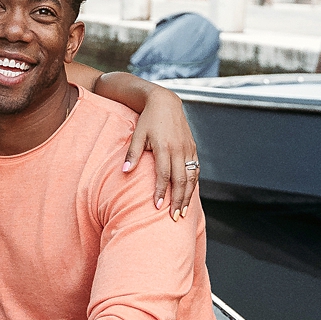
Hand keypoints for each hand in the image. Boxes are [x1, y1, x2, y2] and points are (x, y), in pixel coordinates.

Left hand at [121, 84, 199, 219]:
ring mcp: (188, 149)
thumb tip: (124, 172)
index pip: (163, 175)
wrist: (165, 102)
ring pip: (191, 177)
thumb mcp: (137, 134)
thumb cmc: (148, 120)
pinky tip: (189, 195)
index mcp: (164, 147)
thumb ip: (132, 154)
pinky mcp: (193, 148)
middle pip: (180, 180)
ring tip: (183, 212)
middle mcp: (179, 149)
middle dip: (178, 200)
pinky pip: (196, 169)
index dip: (161, 192)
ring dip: (188, 196)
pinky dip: (194, 184)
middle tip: (174, 217)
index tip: (157, 207)